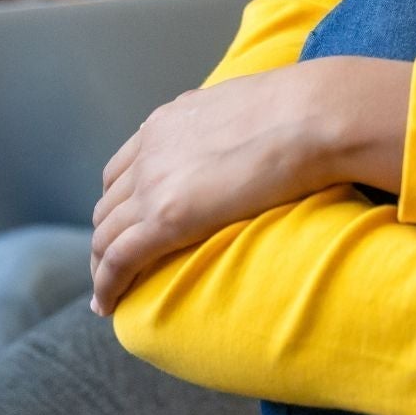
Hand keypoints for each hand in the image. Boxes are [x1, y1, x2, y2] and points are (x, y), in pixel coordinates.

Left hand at [89, 67, 329, 315]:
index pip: (124, 169)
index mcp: (168, 122)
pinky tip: (108, 305)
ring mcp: (153, 184)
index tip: (127, 224)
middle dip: (107, 236)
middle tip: (117, 265)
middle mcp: (150, 150)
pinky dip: (107, 283)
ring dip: (103, 264)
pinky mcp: (164, 218)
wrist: (312, 117)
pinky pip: (118, 259)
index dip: (120, 202)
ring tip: (111, 291)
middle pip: (109, 204)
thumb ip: (229, 127)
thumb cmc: (303, 113)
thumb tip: (247, 140)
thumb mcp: (249, 110)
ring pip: (105, 235)